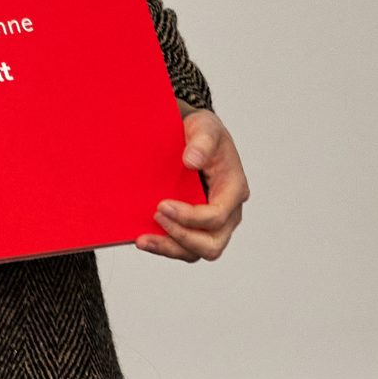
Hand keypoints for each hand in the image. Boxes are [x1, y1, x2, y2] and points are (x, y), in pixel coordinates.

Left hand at [138, 104, 247, 261]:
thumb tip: (191, 161)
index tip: (162, 205)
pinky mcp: (196, 226)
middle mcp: (228, 212)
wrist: (193, 136)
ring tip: (143, 239)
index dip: (190, 217)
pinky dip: (165, 246)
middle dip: (182, 237)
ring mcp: (213, 223)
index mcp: (234, 189)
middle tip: (156, 217)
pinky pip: (184, 246)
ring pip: (197, 251)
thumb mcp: (205, 127)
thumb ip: (201, 141)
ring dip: (170, 248)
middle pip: (212, 244)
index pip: (217, 216)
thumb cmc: (203, 132)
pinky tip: (145, 238)